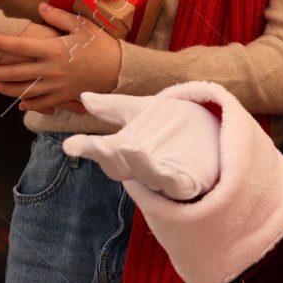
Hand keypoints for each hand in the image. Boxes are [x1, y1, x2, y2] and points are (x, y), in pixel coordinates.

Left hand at [0, 2, 121, 114]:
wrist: (120, 71)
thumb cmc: (102, 46)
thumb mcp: (83, 26)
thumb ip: (59, 17)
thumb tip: (39, 8)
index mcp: (53, 50)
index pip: (20, 46)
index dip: (0, 43)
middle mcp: (50, 70)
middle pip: (15, 72)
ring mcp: (56, 86)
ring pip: (24, 90)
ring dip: (6, 89)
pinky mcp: (63, 97)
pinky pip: (42, 104)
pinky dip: (30, 105)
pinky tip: (22, 104)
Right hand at [62, 92, 221, 200]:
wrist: (213, 135)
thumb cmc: (172, 127)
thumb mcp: (145, 111)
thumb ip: (115, 107)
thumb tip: (84, 96)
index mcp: (128, 152)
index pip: (104, 152)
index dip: (87, 149)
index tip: (69, 144)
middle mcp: (143, 168)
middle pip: (122, 168)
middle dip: (110, 156)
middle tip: (98, 144)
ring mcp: (165, 178)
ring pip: (148, 177)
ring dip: (137, 165)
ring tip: (127, 146)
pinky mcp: (189, 184)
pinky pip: (177, 185)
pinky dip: (169, 178)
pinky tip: (164, 170)